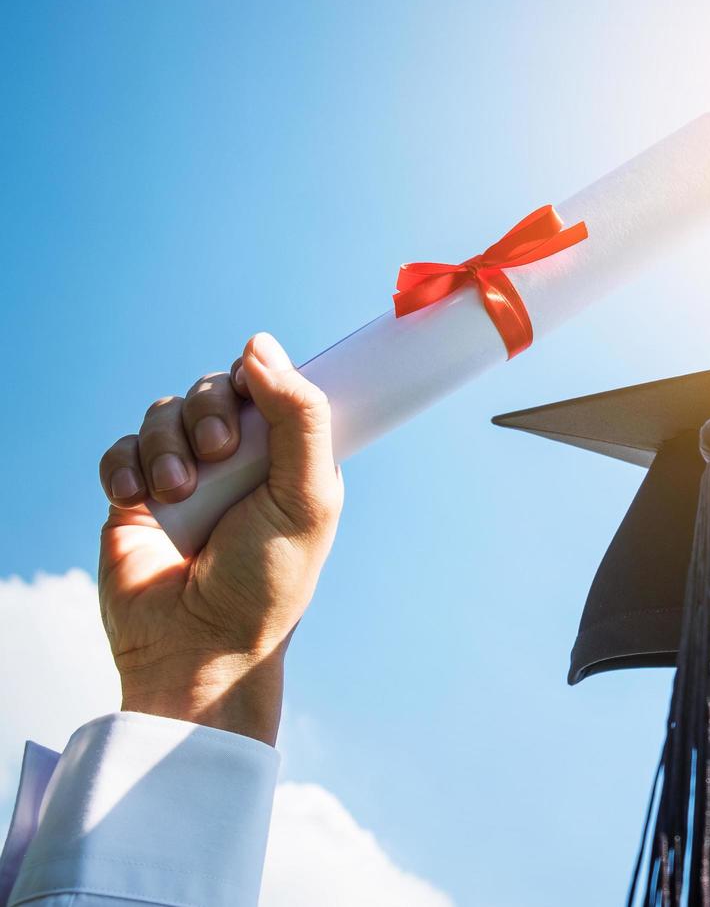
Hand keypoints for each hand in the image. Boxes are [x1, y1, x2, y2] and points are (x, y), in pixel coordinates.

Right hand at [96, 333, 341, 744]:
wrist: (200, 648)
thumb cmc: (267, 581)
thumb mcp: (305, 498)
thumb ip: (298, 418)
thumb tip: (259, 345)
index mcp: (289, 456)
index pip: (273, 385)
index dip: (260, 376)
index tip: (253, 388)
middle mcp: (239, 460)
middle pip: (215, 388)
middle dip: (211, 407)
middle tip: (220, 449)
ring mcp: (185, 475)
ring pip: (164, 413)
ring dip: (169, 444)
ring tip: (180, 491)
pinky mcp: (136, 497)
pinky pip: (120, 449)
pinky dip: (126, 466)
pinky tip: (138, 499)